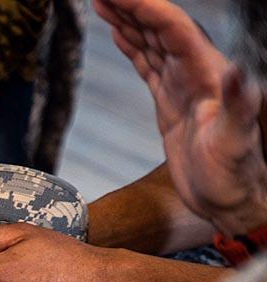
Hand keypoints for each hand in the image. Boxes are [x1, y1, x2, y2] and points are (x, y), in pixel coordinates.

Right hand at [96, 0, 266, 233]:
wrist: (229, 201)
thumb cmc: (234, 177)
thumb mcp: (235, 144)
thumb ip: (238, 106)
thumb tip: (235, 71)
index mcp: (209, 75)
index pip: (174, 30)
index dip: (147, 8)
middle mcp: (196, 73)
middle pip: (160, 28)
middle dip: (132, 6)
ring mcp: (182, 86)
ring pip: (151, 42)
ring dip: (128, 20)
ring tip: (103, 2)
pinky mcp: (170, 101)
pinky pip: (147, 65)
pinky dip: (131, 46)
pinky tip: (119, 34)